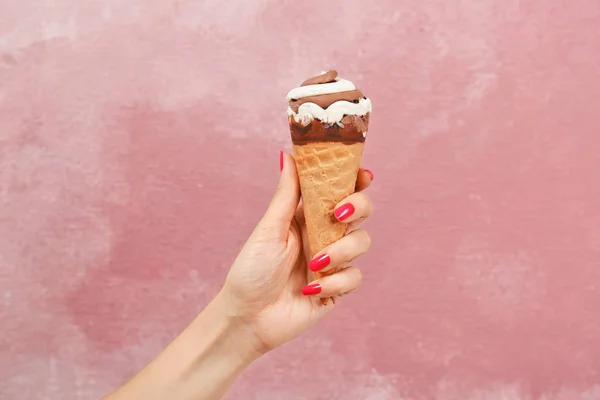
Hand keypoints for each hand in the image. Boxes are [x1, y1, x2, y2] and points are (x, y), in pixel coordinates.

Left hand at [216, 151, 373, 354]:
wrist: (247, 318)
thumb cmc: (251, 270)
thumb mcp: (269, 229)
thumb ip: (286, 194)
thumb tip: (287, 154)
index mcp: (306, 216)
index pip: (338, 191)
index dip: (355, 180)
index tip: (364, 174)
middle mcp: (323, 235)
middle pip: (360, 211)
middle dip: (358, 208)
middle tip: (339, 215)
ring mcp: (333, 262)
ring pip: (361, 242)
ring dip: (342, 251)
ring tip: (314, 264)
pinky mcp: (337, 288)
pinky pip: (354, 278)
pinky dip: (335, 282)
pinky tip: (311, 290)